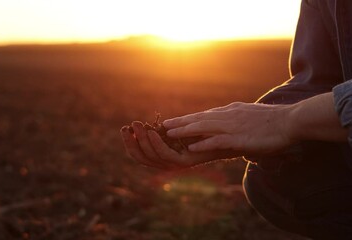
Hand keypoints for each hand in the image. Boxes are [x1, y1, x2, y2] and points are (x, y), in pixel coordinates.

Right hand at [120, 121, 235, 169]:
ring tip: (138, 126)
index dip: (129, 143)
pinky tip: (153, 133)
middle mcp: (168, 162)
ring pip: (152, 157)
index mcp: (163, 155)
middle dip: (132, 142)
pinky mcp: (186, 162)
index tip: (124, 128)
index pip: (140, 154)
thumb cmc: (203, 130)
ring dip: (143, 141)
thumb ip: (162, 131)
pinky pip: (167, 156)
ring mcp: (177, 164)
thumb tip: (142, 126)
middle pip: (142, 158)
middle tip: (128, 127)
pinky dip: (157, 145)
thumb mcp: (178, 129)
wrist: (227, 137)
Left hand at [163, 102, 296, 155]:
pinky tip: (191, 148)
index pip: (205, 115)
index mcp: (231, 112)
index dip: (188, 119)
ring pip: (203, 127)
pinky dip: (203, 144)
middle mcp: (228, 116)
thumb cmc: (273, 122)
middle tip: (163, 125)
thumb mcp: (251, 117)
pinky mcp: (240, 138)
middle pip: (199, 118)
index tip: (175, 121)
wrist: (290, 121)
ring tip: (169, 134)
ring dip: (185, 131)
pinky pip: (217, 141)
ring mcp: (233, 126)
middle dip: (180, 122)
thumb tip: (233, 126)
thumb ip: (239, 121)